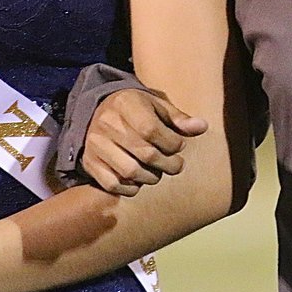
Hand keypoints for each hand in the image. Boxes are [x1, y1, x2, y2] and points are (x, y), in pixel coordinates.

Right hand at [82, 89, 207, 195]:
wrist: (100, 111)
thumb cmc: (136, 108)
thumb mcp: (157, 105)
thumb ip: (179, 118)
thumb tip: (202, 127)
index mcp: (125, 103)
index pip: (152, 130)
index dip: (172, 143)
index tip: (179, 145)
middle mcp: (107, 123)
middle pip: (145, 154)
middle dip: (168, 164)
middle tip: (176, 165)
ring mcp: (95, 144)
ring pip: (130, 172)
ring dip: (152, 177)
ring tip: (158, 171)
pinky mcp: (89, 162)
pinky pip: (113, 184)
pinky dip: (132, 188)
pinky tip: (140, 179)